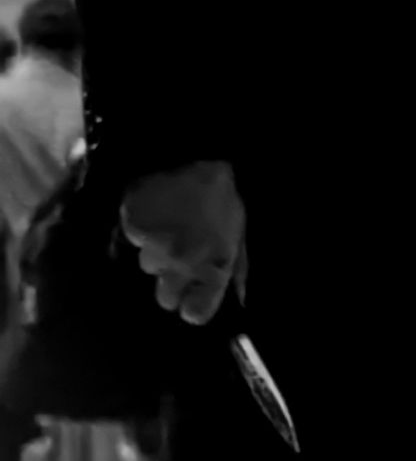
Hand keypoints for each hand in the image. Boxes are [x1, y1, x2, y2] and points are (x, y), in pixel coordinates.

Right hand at [120, 160, 245, 325]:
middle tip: (178, 250)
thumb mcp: (240, 232)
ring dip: (156, 250)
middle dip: (170, 278)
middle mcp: (183, 263)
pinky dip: (140, 226)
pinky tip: (155, 205)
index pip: (195, 313)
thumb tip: (237, 301)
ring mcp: (154, 245)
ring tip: (169, 220)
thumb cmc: (223, 193)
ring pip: (146, 266)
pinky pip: (132, 238)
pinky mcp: (132, 223)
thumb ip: (236, 271)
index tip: (190, 294)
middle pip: (165, 297)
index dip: (192, 303)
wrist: (196, 147)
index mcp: (214, 266)